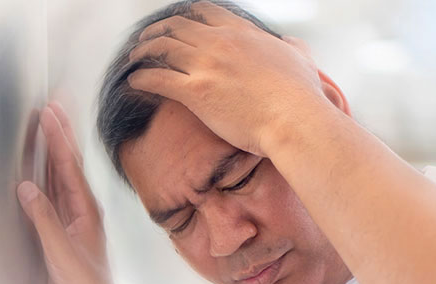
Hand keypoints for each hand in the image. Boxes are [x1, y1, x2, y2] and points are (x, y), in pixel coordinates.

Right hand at [17, 102, 113, 283]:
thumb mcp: (62, 256)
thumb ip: (45, 222)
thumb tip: (26, 187)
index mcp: (86, 213)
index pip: (69, 168)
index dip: (58, 139)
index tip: (49, 113)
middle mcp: (81, 211)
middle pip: (67, 164)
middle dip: (59, 134)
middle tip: (52, 104)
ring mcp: (70, 220)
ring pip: (59, 176)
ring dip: (52, 149)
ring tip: (47, 124)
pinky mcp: (59, 230)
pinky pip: (52, 193)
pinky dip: (45, 172)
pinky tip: (39, 164)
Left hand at [127, 1, 330, 156]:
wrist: (294, 121)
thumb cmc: (301, 97)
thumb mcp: (301, 60)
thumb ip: (291, 47)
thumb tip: (290, 43)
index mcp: (243, 33)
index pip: (207, 12)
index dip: (187, 15)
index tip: (177, 23)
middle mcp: (221, 42)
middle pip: (178, 26)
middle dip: (158, 31)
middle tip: (147, 40)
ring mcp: (206, 65)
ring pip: (162, 47)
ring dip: (144, 51)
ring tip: (135, 58)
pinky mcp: (195, 92)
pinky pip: (157, 78)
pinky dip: (141, 77)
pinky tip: (134, 81)